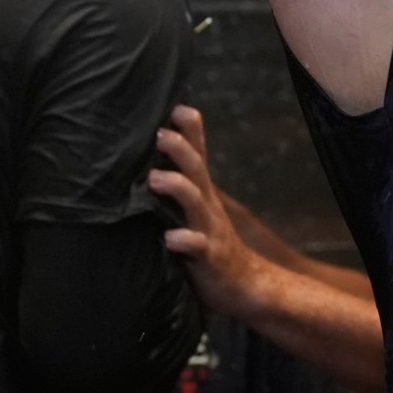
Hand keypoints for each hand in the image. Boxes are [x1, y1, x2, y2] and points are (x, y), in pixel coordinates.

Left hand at [149, 105, 263, 317]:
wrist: (245, 285)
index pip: (197, 155)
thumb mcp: (196, 212)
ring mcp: (210, 230)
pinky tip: (171, 238)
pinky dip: (185, 240)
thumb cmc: (210, 245)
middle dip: (180, 149)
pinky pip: (198, 248)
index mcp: (202, 194)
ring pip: (196, 204)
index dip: (190, 131)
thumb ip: (178, 187)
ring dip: (177, 188)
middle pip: (197, 170)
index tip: (175, 106)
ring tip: (156, 178)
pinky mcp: (210, 258)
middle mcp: (208, 206)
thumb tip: (147, 164)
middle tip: (160, 133)